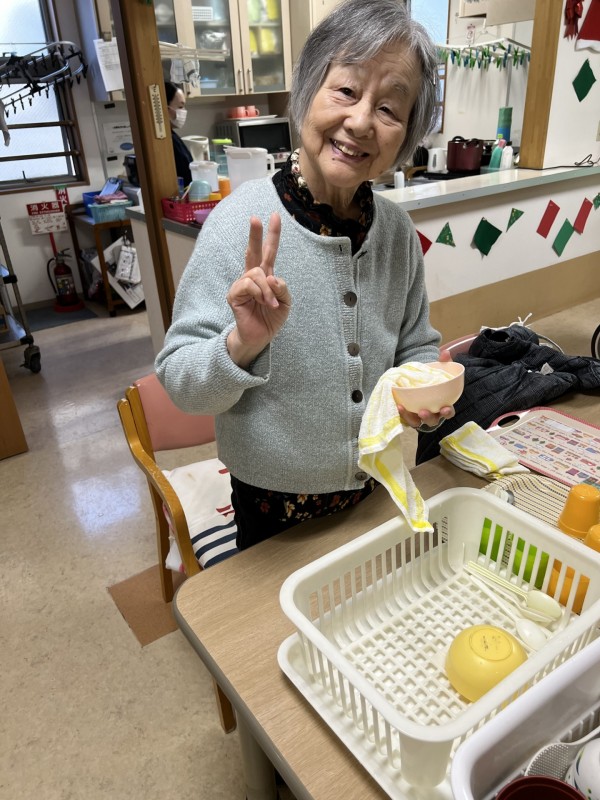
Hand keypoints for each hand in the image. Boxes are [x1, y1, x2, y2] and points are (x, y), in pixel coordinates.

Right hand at [226, 213, 290, 366]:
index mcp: (266, 275)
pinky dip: (260, 294)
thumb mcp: (285, 302)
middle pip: (253, 251)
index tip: (276, 216)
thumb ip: (282, 288)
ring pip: (257, 273)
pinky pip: (248, 285)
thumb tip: (271, 277)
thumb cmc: (271, 318)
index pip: (269, 251)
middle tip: (255, 218)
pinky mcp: (234, 294)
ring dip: (267, 290)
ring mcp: (241, 284)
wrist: (260, 337)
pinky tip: (264, 304)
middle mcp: (252, 276)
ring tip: (271, 304)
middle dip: (255, 234)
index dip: (272, 235)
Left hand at [396, 349, 455, 429]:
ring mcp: (418, 417)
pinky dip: (402, 413)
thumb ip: (444, 363)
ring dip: (413, 418)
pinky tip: (399, 405)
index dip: (448, 412)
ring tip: (407, 409)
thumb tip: (445, 353)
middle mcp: (431, 414)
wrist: (418, 383)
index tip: (445, 408)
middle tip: (424, 411)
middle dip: (429, 418)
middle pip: (432, 421)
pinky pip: (405, 418)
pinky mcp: (408, 416)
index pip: (448, 412)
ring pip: (417, 422)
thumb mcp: (439, 371)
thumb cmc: (433, 381)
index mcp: (442, 405)